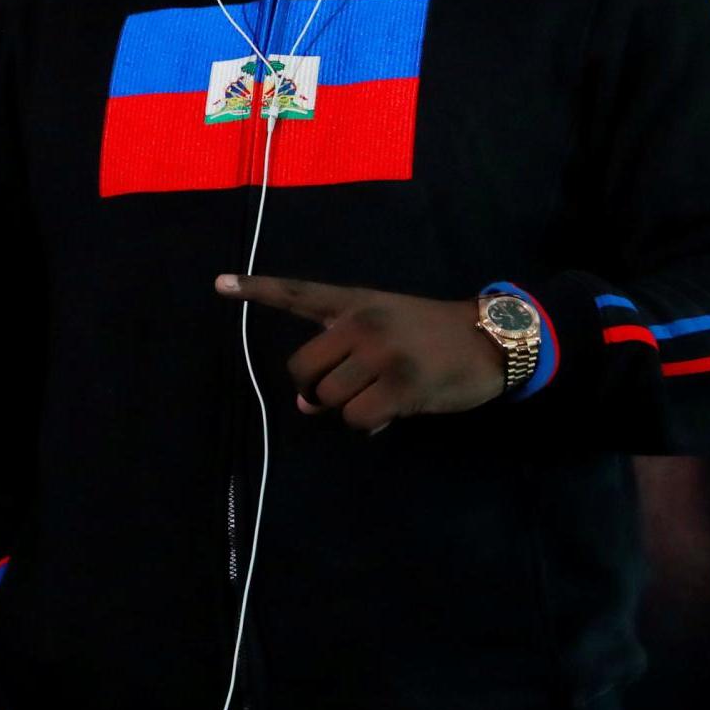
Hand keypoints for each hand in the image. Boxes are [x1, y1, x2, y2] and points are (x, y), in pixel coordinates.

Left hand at [215, 274, 504, 432]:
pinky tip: (392, 411)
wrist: (491, 340)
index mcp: (354, 302)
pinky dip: (368, 424)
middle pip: (302, 369)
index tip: (218, 284)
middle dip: (315, 389)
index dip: (256, 290)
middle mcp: (362, 323)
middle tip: (342, 391)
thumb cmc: (432, 336)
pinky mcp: (401, 386)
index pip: (297, 294)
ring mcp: (381, 354)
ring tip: (379, 395)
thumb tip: (308, 406)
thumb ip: (341, 358)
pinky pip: (357, 419)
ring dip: (348, 408)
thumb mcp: (385, 329)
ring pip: (330, 399)